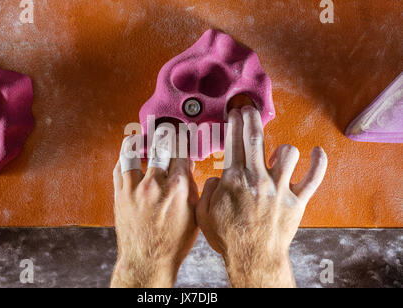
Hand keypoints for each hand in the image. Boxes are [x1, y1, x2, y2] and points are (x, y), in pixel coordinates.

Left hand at [111, 133, 198, 287]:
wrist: (147, 261)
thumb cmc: (173, 242)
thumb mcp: (194, 214)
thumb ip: (192, 187)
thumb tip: (188, 166)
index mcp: (178, 187)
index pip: (182, 150)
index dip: (184, 137)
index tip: (183, 131)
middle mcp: (156, 183)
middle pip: (161, 144)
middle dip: (165, 131)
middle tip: (165, 126)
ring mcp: (135, 188)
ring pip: (134, 151)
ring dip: (139, 138)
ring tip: (142, 134)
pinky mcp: (120, 194)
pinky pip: (119, 167)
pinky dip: (124, 157)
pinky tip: (129, 153)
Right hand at [196, 106, 327, 287]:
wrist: (253, 259)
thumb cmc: (229, 238)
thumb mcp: (204, 214)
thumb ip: (209, 190)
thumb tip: (219, 178)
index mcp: (234, 179)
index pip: (234, 142)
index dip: (234, 123)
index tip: (234, 114)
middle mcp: (258, 178)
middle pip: (256, 138)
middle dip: (251, 118)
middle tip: (249, 109)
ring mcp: (280, 188)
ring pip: (287, 152)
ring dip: (281, 148)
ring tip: (276, 154)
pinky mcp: (297, 200)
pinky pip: (313, 176)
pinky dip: (318, 162)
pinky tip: (317, 152)